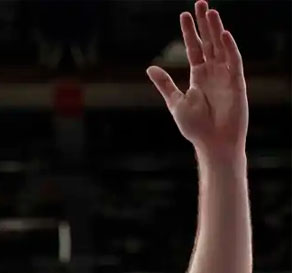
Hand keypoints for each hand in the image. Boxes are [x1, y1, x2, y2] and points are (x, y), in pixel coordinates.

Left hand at [146, 1, 247, 164]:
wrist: (212, 142)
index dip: (190, 32)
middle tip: (200, 3)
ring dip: (216, 29)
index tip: (184, 15)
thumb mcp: (175, 102)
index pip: (194, 48)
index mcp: (199, 76)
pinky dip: (230, 47)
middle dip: (204, 23)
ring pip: (221, 47)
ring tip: (210, 11)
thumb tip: (150, 67)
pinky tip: (223, 34)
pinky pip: (234, 61)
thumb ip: (165, 84)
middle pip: (209, 42)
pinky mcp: (237, 83)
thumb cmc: (195, 126)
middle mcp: (213, 72)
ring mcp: (226, 76)